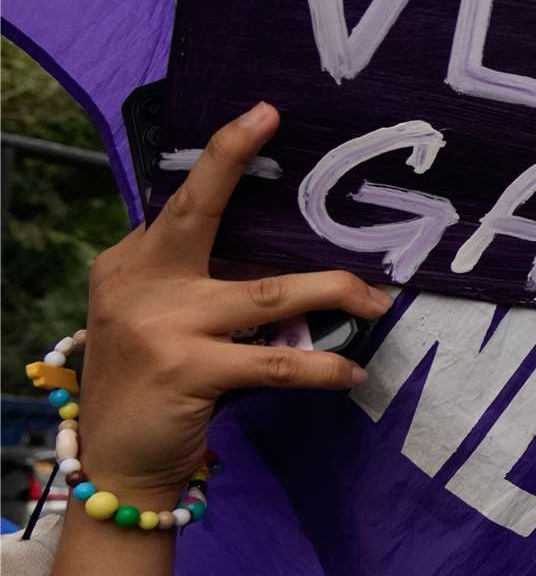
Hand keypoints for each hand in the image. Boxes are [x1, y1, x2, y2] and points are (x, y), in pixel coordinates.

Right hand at [77, 104, 391, 506]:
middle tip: (276, 120)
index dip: (225, 156)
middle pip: (198, 212)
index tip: (263, 113)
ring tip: (374, 300)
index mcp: (132, 262)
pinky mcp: (187, 370)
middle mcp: (137, 282)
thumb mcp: (166, 317)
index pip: (184, 203)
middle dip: (232, 161)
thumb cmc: (158, 381)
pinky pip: (275, 361)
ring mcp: (159, 325)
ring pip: (267, 293)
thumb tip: (292, 254)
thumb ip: (206, 280)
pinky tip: (349, 372)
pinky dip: (320, 366)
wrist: (120, 461)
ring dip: (331, 292)